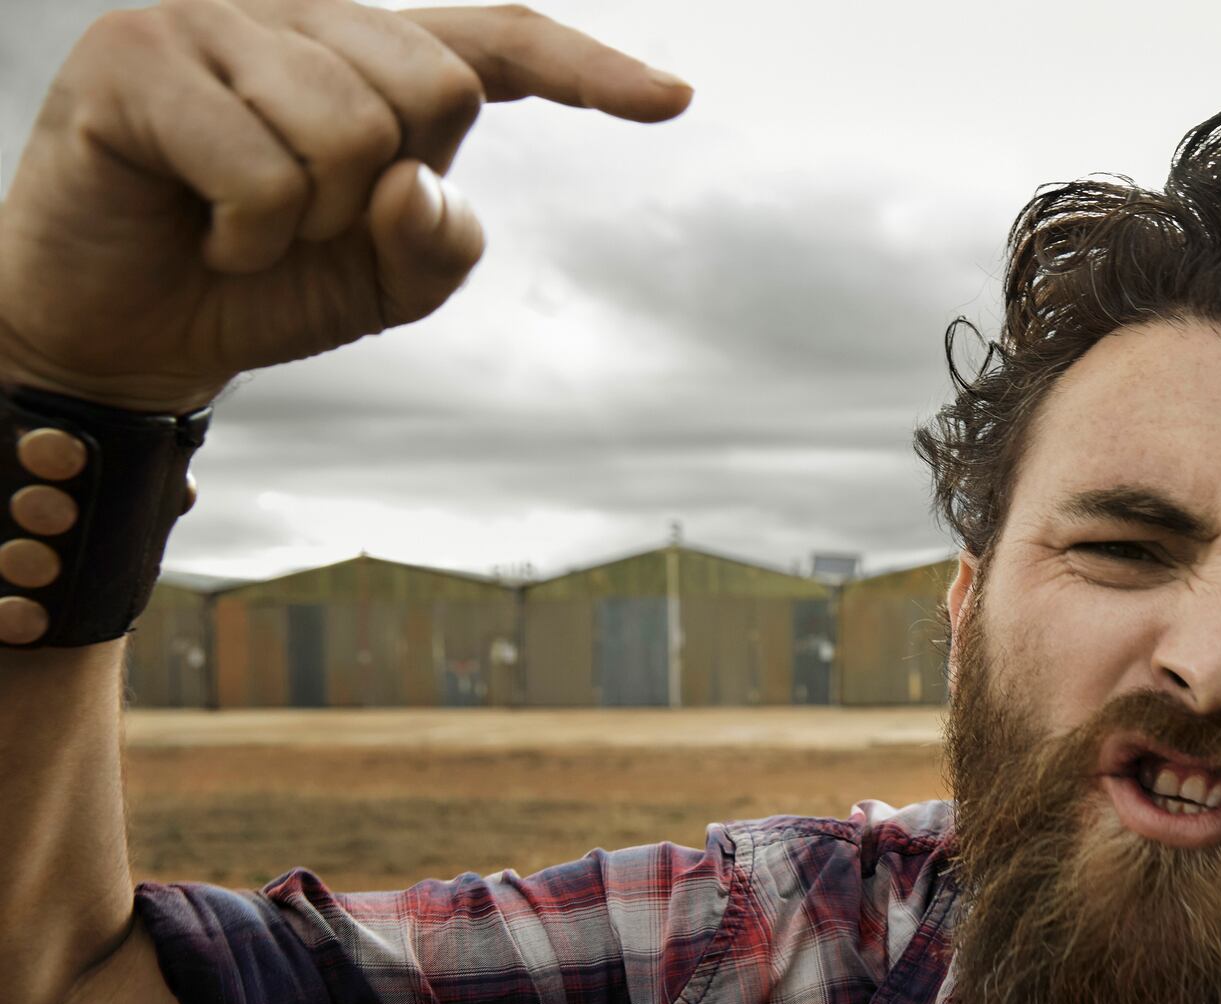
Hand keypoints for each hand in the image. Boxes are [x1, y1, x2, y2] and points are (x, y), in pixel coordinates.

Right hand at [0, 0, 689, 411]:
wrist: (123, 333)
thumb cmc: (257, 288)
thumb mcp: (385, 282)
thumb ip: (441, 241)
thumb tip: (415, 182)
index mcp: (368, 58)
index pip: (499, 43)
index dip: (588, 70)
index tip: (674, 100)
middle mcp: (296, 17)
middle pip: (434, 87)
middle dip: (386, 188)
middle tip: (303, 222)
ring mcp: (211, 22)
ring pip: (348, 131)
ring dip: (304, 220)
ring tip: (240, 224)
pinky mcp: (135, 56)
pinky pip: (262, 169)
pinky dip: (245, 232)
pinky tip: (198, 226)